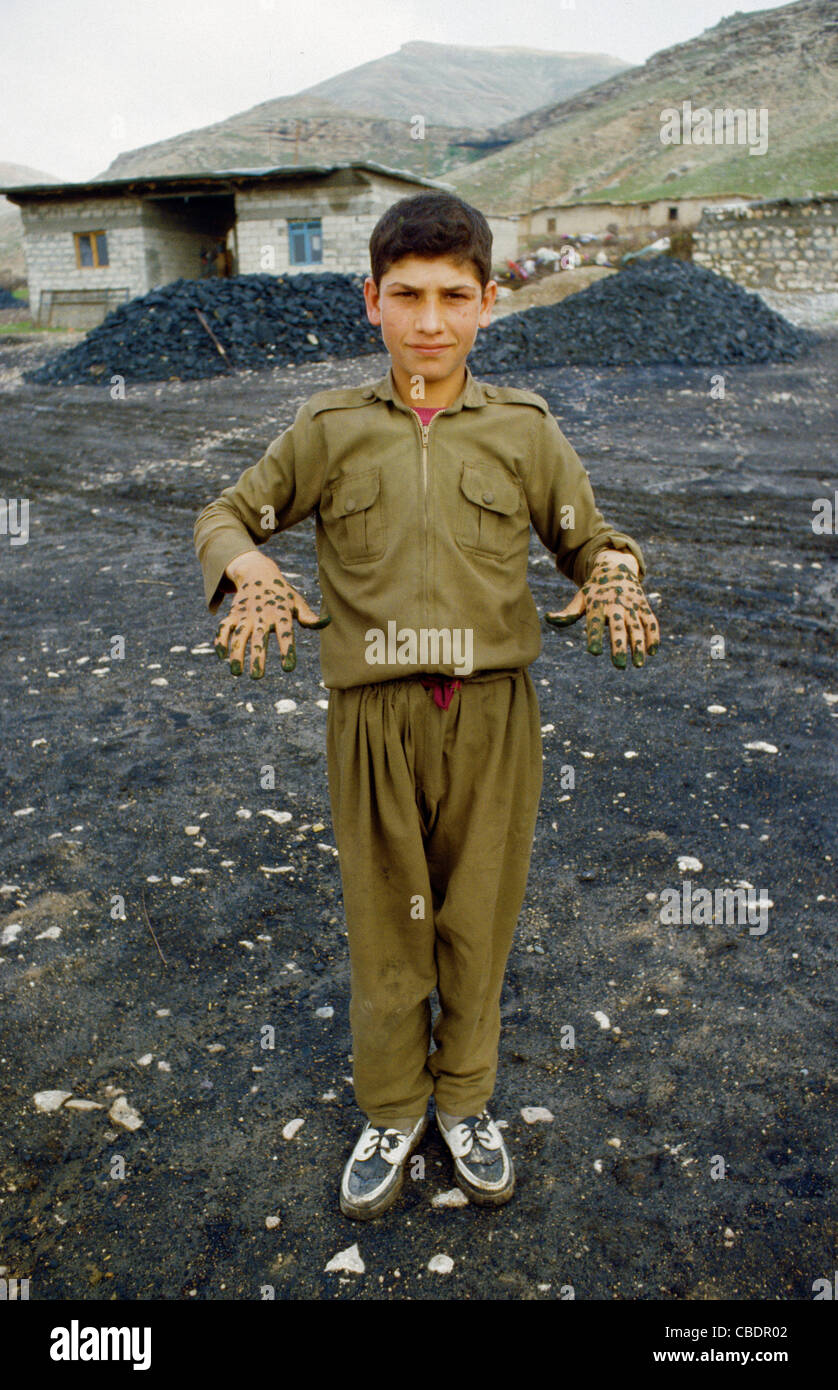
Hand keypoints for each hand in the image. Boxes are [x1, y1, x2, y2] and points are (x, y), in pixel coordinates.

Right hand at [214, 569, 329, 678]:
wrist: (257, 572)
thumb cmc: (282, 593)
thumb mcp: (296, 602)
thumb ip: (309, 617)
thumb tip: (328, 622)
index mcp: (280, 614)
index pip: (285, 633)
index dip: (286, 650)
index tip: (288, 668)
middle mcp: (262, 615)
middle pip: (259, 638)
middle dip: (257, 657)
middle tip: (257, 677)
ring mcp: (245, 614)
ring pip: (239, 635)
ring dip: (236, 653)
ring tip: (236, 672)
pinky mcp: (233, 614)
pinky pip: (224, 627)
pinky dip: (221, 640)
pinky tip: (222, 655)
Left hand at [545, 557, 659, 667]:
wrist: (616, 568)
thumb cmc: (594, 591)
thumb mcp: (580, 599)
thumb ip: (568, 613)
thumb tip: (548, 618)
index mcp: (597, 604)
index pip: (594, 622)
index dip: (594, 636)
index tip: (594, 652)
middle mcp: (615, 605)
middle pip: (617, 627)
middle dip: (619, 646)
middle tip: (619, 666)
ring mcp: (631, 605)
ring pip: (636, 627)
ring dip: (638, 646)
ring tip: (637, 664)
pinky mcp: (644, 606)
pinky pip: (651, 622)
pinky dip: (653, 636)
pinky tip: (652, 653)